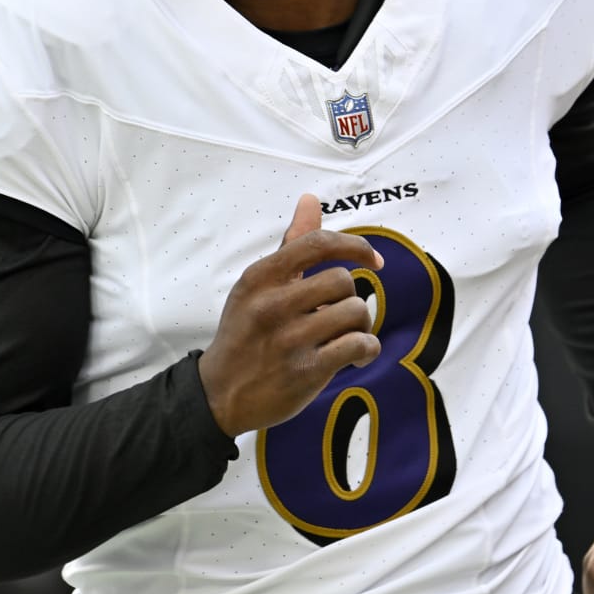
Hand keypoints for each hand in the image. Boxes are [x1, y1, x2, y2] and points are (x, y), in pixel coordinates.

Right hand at [198, 194, 382, 436]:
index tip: (374, 260)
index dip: (355, 246)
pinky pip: (359, 346)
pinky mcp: (305, 371)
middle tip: (339, 315)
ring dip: (360, 325)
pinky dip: (366, 350)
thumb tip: (310, 199)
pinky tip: (355, 356)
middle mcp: (272, 305)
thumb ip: (292, 244)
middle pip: (344, 280)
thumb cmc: (244, 332)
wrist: (219, 393)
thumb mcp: (257, 285)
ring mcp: (289, 339)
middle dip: (350, 298)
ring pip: (355, 312)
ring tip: (344, 337)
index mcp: (260, 277)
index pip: (317, 243)